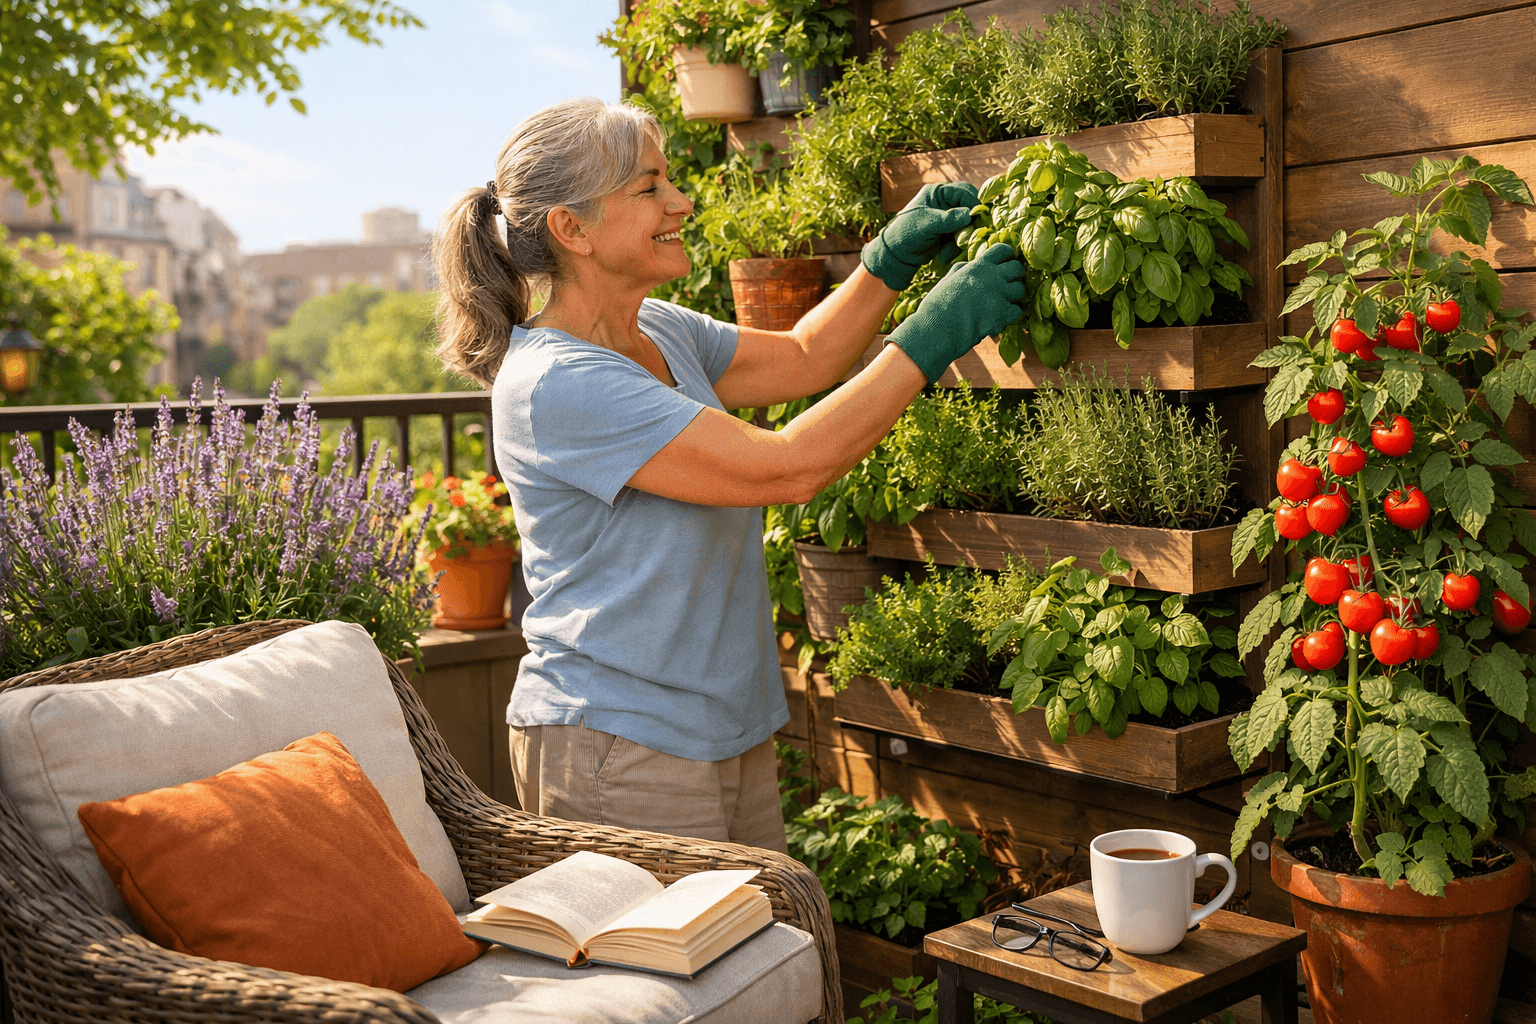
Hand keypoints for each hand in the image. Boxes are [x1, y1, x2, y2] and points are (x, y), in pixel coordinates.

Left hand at [861, 182, 980, 290]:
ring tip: (946, 252)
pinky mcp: (950, 233)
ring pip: (968, 225)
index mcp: (938, 192)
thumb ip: (947, 219)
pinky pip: (963, 237)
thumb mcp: (926, 224)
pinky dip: (956, 248)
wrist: (896, 255)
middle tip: (963, 239)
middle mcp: (945, 202)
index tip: (974, 220)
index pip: (964, 192)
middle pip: (970, 208)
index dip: (973, 205)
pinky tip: (943, 255)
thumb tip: (969, 215)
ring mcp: (948, 218)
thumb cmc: (905, 234)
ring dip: (961, 240)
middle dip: (968, 225)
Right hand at [888, 244, 1025, 382]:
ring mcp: (999, 293)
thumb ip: (960, 270)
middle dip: (1014, 277)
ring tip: (1002, 305)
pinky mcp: (1003, 312)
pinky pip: (1018, 311)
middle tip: (1006, 287)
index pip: (1002, 250)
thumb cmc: (937, 306)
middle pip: (1017, 268)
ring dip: (1013, 298)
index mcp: (977, 266)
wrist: (938, 328)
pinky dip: (1011, 317)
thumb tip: (967, 264)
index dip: (1007, 256)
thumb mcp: (946, 280)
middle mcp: (991, 276)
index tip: (1005, 264)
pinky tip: (1000, 320)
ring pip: (1020, 290)